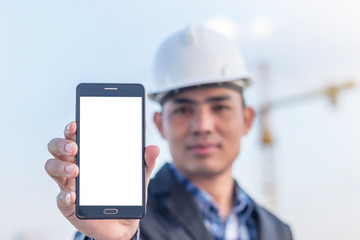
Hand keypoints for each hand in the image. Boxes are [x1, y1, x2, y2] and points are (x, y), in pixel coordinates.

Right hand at [45, 121, 158, 239]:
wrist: (123, 222)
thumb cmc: (124, 193)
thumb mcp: (138, 176)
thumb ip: (145, 162)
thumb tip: (154, 148)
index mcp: (89, 155)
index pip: (75, 137)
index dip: (71, 129)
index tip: (75, 124)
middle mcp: (75, 166)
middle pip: (57, 149)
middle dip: (61, 144)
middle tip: (74, 147)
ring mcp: (69, 185)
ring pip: (52, 168)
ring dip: (61, 166)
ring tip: (76, 170)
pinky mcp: (70, 205)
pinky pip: (60, 198)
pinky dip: (64, 196)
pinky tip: (73, 195)